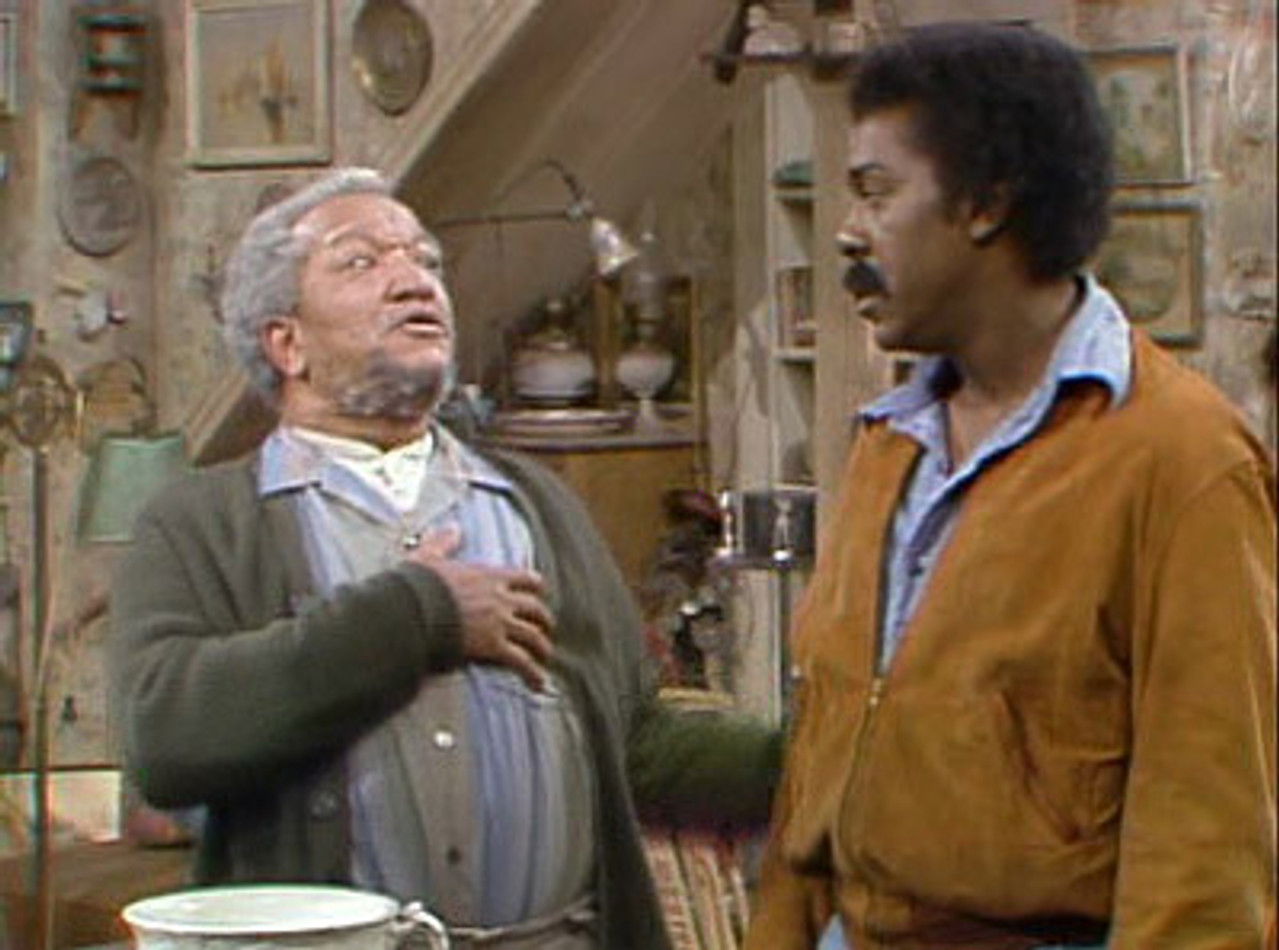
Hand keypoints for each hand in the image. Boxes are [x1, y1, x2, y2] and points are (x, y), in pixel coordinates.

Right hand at [405, 526, 554, 689]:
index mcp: (489, 576)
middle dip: (543, 620)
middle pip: (535, 608)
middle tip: (544, 629)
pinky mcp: (494, 646)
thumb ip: (444, 542)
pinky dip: (533, 673)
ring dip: (542, 647)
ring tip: (544, 657)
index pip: (525, 578)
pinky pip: (521, 661)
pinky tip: (538, 683)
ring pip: (533, 635)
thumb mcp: (429, 556)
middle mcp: (501, 598)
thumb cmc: (418, 586)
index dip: (535, 588)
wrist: (413, 610)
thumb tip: (452, 529)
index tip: (538, 595)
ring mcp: (500, 622)